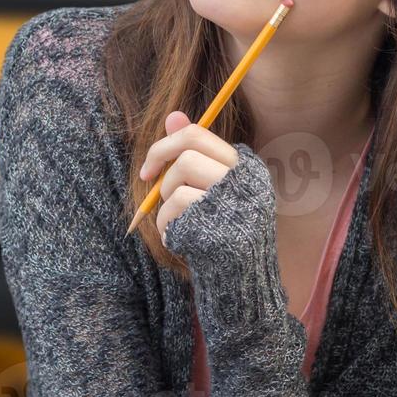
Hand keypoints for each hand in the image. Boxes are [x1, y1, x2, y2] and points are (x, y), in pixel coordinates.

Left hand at [137, 111, 240, 245]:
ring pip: (180, 177)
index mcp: (246, 167)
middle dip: (164, 170)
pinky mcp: (223, 223)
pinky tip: (176, 238)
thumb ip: (194, 153)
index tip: (149, 170)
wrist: (241, 280)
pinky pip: (177, 206)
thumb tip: (173, 115)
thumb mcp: (211, 188)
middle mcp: (246, 179)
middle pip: (188, 151)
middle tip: (154, 187)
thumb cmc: (222, 230)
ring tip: (176, 222)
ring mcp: (237, 201)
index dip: (164, 145)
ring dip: (166, 202)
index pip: (197, 134)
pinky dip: (166, 223)